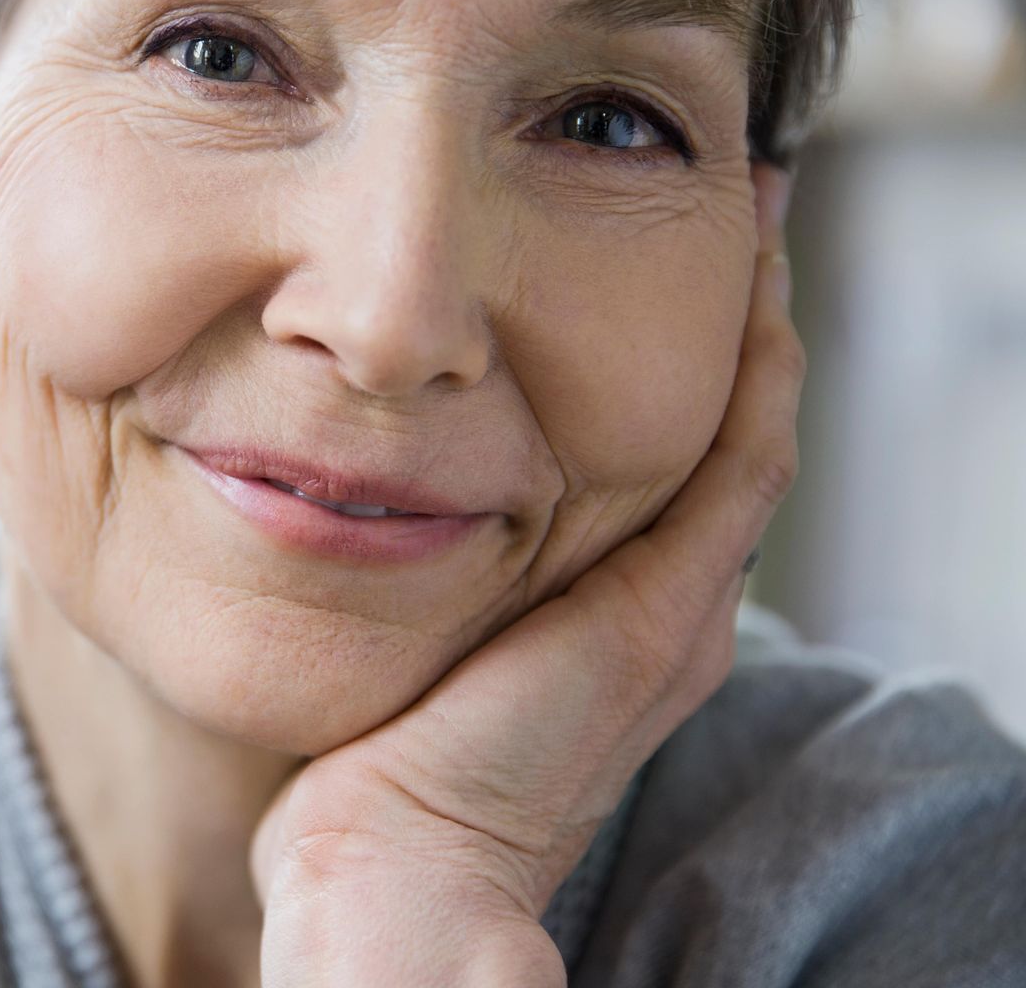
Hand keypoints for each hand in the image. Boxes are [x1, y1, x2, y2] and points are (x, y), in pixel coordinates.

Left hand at [249, 164, 803, 986]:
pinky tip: (754, 285)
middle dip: (731, 328)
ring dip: (757, 328)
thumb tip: (323, 485)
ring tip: (752, 223)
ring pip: (748, 437)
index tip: (655, 265)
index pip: (660, 467)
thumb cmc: (363, 768)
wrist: (394, 866)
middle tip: (732, 217)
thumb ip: (401, 566)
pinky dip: (760, 374)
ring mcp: (674, 614)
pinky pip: (743, 467)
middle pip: (720, 439)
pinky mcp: (668, 615)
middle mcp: (660, 612)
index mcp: (601, 619)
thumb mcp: (397, 635)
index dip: (673, 367)